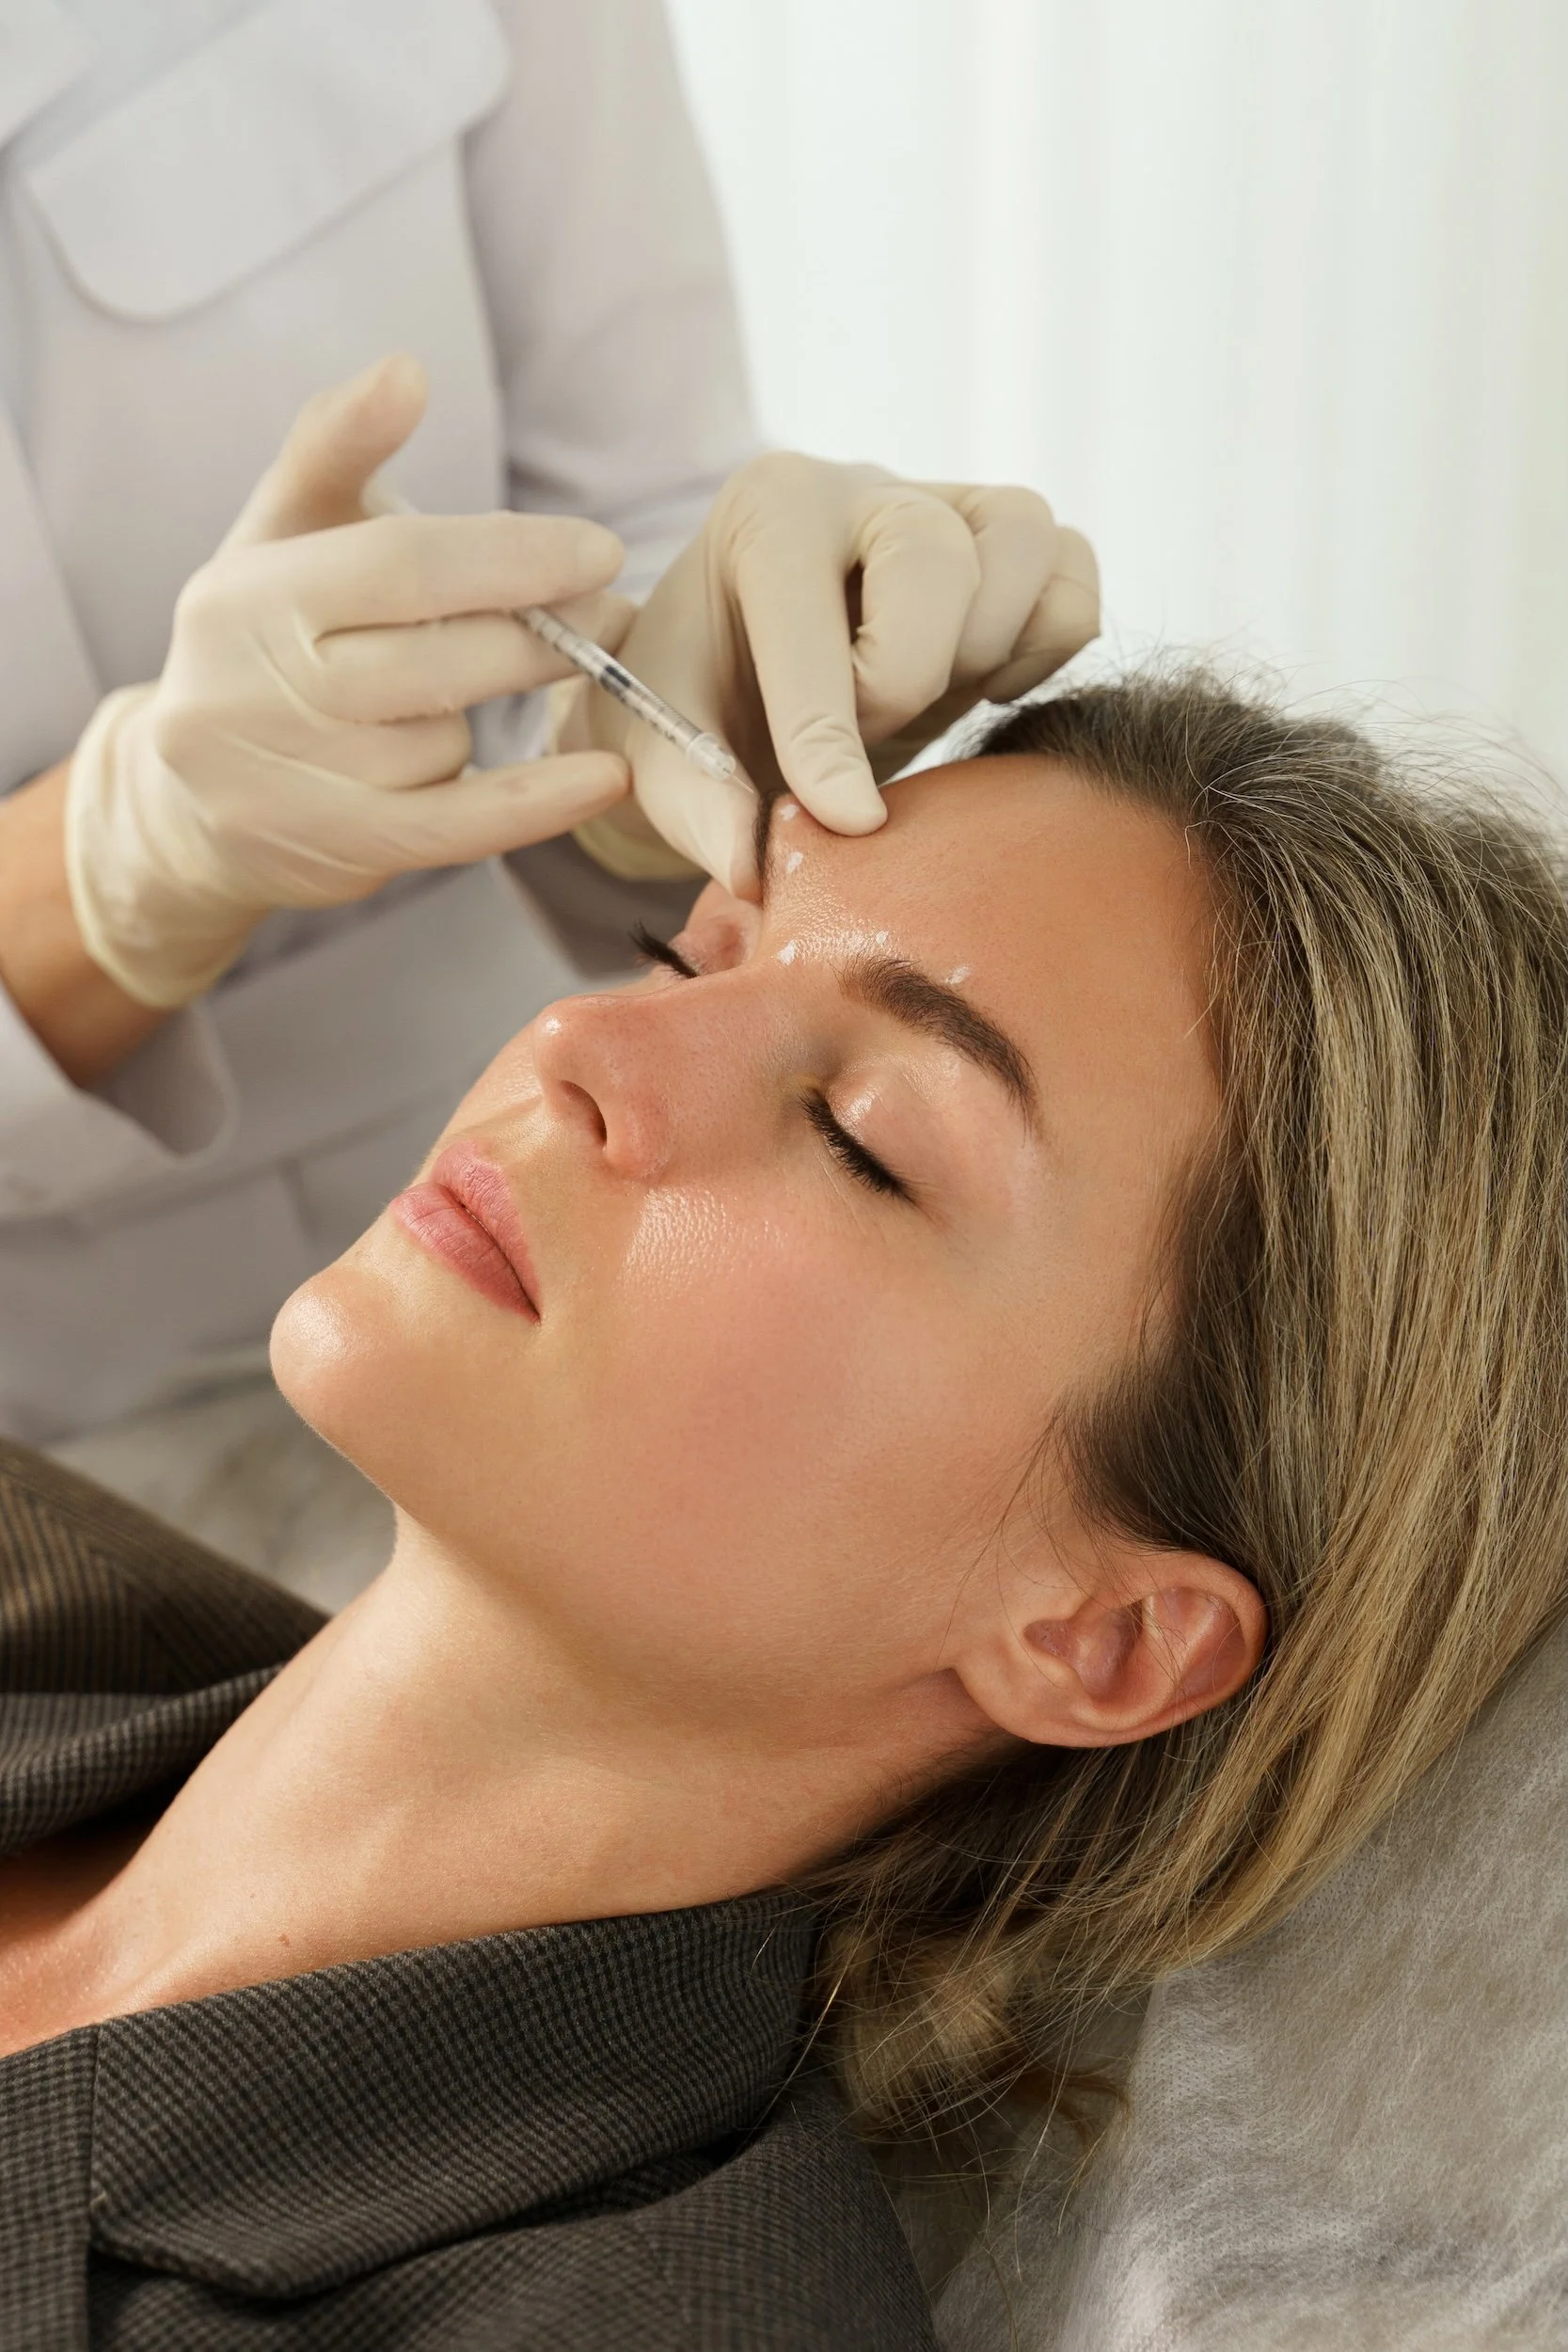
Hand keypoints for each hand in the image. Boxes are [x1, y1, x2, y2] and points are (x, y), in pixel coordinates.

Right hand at [65, 355, 632, 1008]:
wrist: (184, 799)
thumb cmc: (263, 638)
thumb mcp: (283, 532)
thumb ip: (339, 445)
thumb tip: (407, 370)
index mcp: (246, 595)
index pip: (400, 567)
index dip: (511, 558)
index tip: (598, 552)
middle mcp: (257, 691)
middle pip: (436, 659)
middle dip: (538, 634)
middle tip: (608, 613)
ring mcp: (293, 781)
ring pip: (444, 740)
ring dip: (487, 715)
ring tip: (480, 690)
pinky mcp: (337, 852)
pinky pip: (459, 828)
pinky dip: (540, 802)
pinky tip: (607, 776)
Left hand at [566, 452, 1099, 893]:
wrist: (748, 688)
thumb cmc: (703, 715)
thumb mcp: (666, 765)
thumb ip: (699, 810)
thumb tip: (753, 867)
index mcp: (767, 511)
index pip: (810, 611)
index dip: (827, 734)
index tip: (846, 823)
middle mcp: (865, 488)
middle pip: (938, 560)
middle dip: (905, 680)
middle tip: (864, 732)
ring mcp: (952, 504)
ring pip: (1025, 543)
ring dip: (986, 650)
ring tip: (925, 700)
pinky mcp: (1014, 550)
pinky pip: (1073, 579)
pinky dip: (1045, 644)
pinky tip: (979, 687)